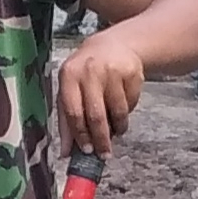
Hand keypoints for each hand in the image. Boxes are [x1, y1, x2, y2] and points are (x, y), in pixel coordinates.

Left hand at [58, 29, 147, 154]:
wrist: (114, 45)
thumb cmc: (86, 73)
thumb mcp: (71, 90)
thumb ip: (66, 120)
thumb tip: (65, 153)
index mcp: (69, 75)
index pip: (73, 111)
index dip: (80, 135)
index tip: (87, 151)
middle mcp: (89, 70)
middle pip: (95, 115)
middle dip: (101, 139)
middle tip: (105, 153)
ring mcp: (112, 70)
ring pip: (117, 111)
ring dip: (118, 127)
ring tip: (117, 129)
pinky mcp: (132, 72)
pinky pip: (131, 103)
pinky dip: (127, 112)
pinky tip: (122, 107)